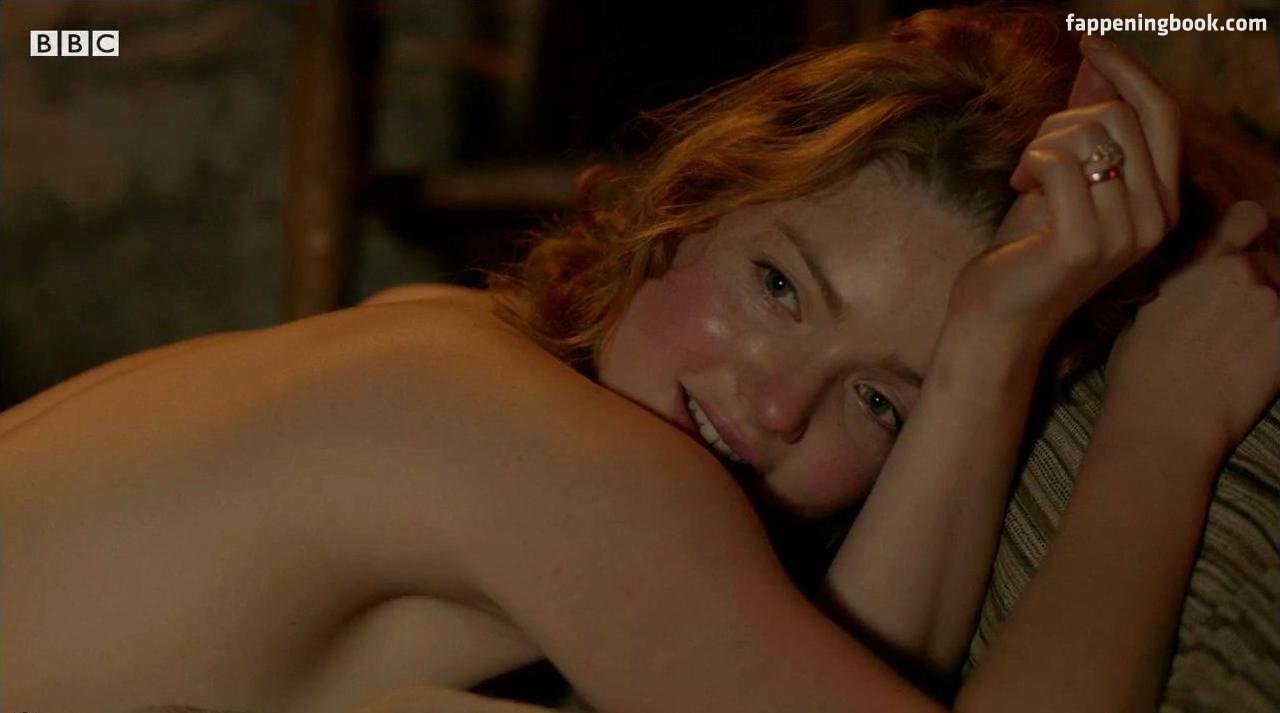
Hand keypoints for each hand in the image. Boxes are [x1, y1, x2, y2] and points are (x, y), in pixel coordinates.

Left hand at [948, 37, 1181, 349]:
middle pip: (1121, 117)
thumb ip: (1088, 133)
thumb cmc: (1027, 248)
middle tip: (1034, 152)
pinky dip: (1029, 162)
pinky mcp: (1083, 243)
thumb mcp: (1066, 180)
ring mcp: (1124, 234)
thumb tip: (1095, 70)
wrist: (999, 316)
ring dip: (1041, 144)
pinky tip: (1018, 186)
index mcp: (1162, 201)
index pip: (1162, 115)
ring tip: (1026, 177)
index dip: (1128, 70)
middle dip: (1065, 118)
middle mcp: (1156, 218)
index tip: (1090, 41)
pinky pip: (1057, 161)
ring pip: (1087, 135)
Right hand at [1106, 200, 1279, 451]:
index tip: (1247, 250)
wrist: (1166, 420)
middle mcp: (1241, 271)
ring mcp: (1273, 302)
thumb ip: (1181, 290)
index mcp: (1198, 262)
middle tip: (1244, 321)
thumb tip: (1193, 292)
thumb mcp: (1146, 315)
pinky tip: (1263, 363)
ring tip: (1251, 347)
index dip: (1252, 232)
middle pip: (1276, 262)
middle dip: (1266, 285)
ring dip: (1274, 314)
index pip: (1247, 217)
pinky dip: (1278, 343)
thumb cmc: (1139, 376)